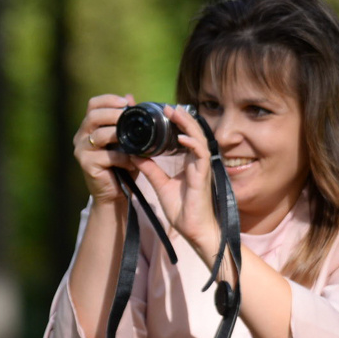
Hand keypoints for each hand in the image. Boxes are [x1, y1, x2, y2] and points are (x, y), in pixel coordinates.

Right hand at [73, 94, 137, 202]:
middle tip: (129, 118)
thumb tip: (130, 97)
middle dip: (113, 114)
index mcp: (89, 126)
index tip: (125, 102)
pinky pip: (108, 155)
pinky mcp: (86, 164)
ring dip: (120, 136)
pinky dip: (123, 158)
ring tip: (135, 142)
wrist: (114, 193)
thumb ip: (126, 120)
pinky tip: (132, 162)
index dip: (108, 100)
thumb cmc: (121, 164)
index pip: (93, 104)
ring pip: (100, 134)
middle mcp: (81, 136)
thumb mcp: (126, 139)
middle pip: (93, 116)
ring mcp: (81, 150)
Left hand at [134, 107, 222, 265]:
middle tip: (168, 106)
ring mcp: (202, 169)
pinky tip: (182, 138)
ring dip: (188, 125)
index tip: (165, 112)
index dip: (178, 123)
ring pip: (199, 139)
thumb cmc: (183, 210)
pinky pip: (201, 156)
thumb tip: (135, 155)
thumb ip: (150, 169)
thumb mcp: (161, 185)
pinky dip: (192, 145)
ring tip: (176, 113)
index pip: (186, 137)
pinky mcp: (203, 177)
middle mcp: (198, 163)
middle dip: (182, 118)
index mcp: (190, 163)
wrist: (194, 230)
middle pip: (193, 133)